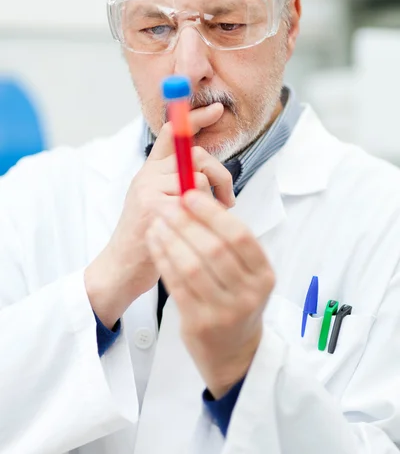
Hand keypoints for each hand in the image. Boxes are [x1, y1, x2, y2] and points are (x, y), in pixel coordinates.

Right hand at [85, 103, 235, 328]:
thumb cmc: (146, 237)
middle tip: (228, 197)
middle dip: (219, 173)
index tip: (216, 110)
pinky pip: (194, 201)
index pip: (172, 132)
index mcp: (150, 171)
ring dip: (213, 199)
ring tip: (213, 218)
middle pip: (194, 154)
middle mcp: (147, 176)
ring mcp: (149, 191)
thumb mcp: (155, 202)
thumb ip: (175, 182)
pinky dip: (206, 215)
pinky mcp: (155, 210)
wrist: (121, 268)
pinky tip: (203, 229)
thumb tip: (208, 171)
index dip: (195, 117)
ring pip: (197, 178)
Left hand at [145, 189, 274, 398]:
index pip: (240, 235)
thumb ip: (229, 241)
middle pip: (214, 248)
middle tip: (168, 206)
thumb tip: (196, 200)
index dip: (212, 212)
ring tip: (158, 222)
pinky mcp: (200, 324)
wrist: (236, 352)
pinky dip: (163, 260)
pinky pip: (177, 285)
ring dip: (171, 239)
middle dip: (187, 222)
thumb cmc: (238, 302)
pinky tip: (155, 244)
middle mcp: (249, 293)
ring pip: (192, 266)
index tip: (190, 195)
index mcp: (264, 274)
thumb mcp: (248, 274)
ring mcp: (225, 311)